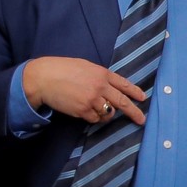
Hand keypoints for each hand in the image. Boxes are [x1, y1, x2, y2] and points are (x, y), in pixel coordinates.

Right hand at [22, 56, 146, 124]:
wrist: (43, 78)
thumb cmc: (62, 70)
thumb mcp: (86, 67)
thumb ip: (100, 76)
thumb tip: (111, 87)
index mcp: (102, 74)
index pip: (124, 84)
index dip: (135, 92)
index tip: (143, 98)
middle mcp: (100, 87)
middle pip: (122, 102)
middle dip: (134, 112)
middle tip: (141, 120)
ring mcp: (92, 100)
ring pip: (108, 113)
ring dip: (106, 113)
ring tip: (95, 107)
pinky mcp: (83, 110)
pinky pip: (94, 119)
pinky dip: (93, 117)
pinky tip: (85, 110)